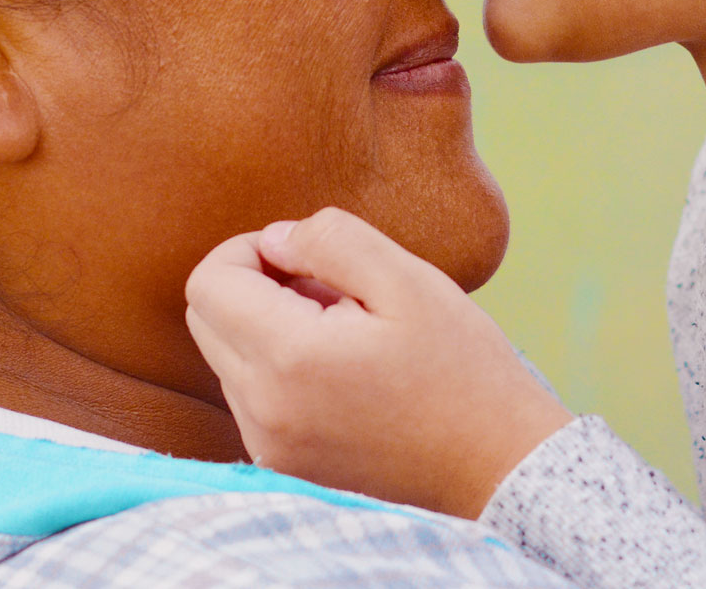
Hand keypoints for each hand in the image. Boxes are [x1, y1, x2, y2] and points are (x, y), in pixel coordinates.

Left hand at [184, 206, 573, 517]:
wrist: (499, 466)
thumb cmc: (462, 368)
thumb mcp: (409, 280)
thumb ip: (332, 240)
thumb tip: (276, 240)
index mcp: (289, 359)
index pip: (208, 284)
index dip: (248, 249)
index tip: (304, 255)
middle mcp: (263, 411)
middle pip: (206, 319)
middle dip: (254, 285)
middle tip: (328, 286)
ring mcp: (269, 446)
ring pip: (227, 357)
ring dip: (267, 327)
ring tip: (345, 329)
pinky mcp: (284, 465)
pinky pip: (250, 397)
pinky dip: (279, 368)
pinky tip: (343, 368)